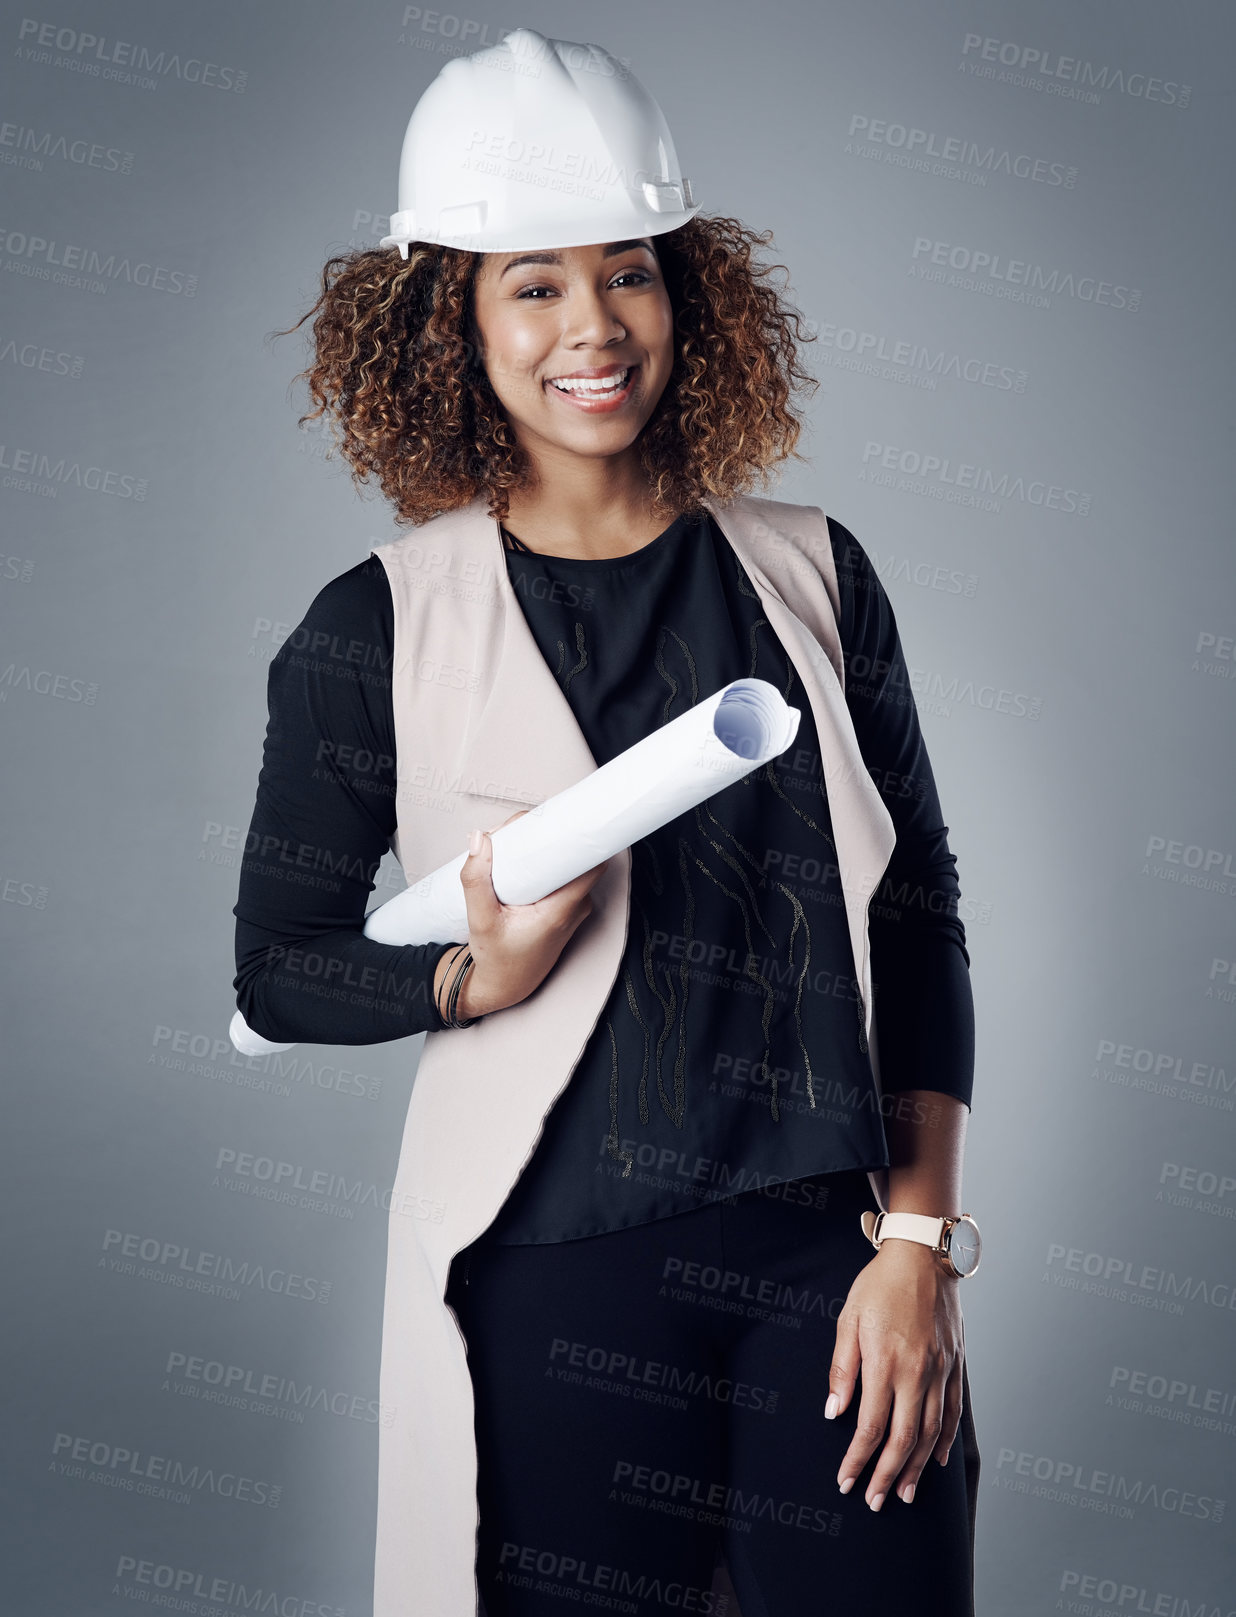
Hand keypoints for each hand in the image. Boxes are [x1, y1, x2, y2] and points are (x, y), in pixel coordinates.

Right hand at [450, 810, 610, 1016]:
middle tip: (518, 829)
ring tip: (516, 843)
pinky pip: (563, 877)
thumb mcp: (480, 920)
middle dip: (551, 837)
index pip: (591, 862)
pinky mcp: (566, 910)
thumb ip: (476, 879)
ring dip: (546, 851)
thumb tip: (480, 838)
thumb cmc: (497, 959)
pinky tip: (523, 859)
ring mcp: (574, 909)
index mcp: (563, 909)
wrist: (504, 987)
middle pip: (576, 857)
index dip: (580, 836)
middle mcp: (576, 907)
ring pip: (569, 866)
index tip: (561, 818)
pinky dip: (545, 865)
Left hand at [825, 1238, 964, 1510]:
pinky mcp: (955, 1365)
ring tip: (902, 1493)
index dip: (857, 1459)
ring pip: (931, 1433)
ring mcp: (940, 1371)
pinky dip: (945, 1442)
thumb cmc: (880, 1284)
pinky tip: (936, 1461)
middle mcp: (917, 1372)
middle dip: (885, 1475)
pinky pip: (952, 1413)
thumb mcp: (848, 1318)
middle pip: (903, 1440)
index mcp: (885, 1361)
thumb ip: (842, 1367)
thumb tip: (834, 1411)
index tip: (846, 1480)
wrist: (924, 1255)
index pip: (870, 1426)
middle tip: (874, 1501)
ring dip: (916, 1468)